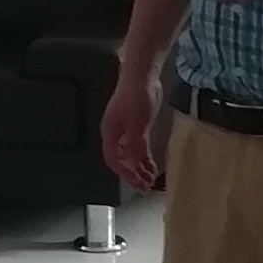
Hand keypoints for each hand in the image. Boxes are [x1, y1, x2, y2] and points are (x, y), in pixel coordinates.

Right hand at [101, 75, 163, 191]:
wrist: (143, 76)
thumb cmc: (135, 96)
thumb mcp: (136, 126)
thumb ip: (135, 147)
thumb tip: (135, 165)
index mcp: (110, 133)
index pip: (114, 161)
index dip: (125, 174)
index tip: (137, 185)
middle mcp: (116, 132)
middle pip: (122, 159)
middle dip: (133, 174)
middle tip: (145, 186)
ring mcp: (126, 128)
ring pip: (131, 154)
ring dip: (140, 167)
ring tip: (150, 178)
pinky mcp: (137, 123)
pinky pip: (139, 146)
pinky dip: (145, 156)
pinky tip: (152, 162)